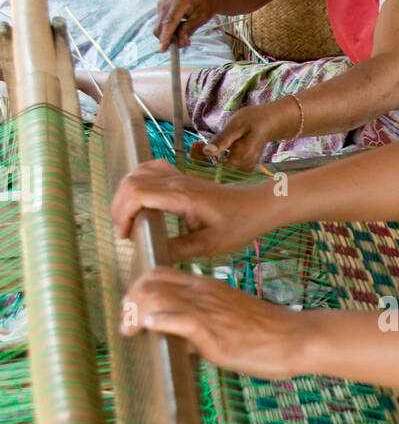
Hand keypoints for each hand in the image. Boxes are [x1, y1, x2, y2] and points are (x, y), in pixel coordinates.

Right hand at [110, 159, 271, 261]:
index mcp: (182, 197)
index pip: (138, 194)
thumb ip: (179, 249)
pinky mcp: (180, 177)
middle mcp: (176, 182)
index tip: (125, 235)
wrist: (255, 206)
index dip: (123, 213)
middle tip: (123, 231)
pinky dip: (137, 181)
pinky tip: (138, 198)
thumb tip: (153, 255)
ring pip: (137, 173)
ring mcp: (178, 176)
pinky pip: (150, 169)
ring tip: (127, 218)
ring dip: (125, 194)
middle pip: (131, 182)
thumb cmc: (237, 225)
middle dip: (119, 207)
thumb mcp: (209, 245)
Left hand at [120, 267, 306, 377]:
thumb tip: (181, 341)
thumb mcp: (229, 322)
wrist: (294, 337)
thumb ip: (201, 327)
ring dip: (136, 314)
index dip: (138, 290)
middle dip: (130, 301)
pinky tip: (152, 330)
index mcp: (206, 287)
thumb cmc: (266, 333)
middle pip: (150, 282)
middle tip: (126, 324)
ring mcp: (208, 310)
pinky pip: (179, 319)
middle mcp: (203, 293)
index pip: (159, 274)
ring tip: (132, 331)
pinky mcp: (214, 332)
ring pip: (157, 297)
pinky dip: (159, 322)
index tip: (133, 312)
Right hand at [154, 0, 217, 50]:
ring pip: (159, 28)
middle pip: (160, 26)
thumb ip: (190, 29)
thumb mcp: (203, 17)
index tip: (163, 49)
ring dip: (170, 36)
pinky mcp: (160, 7)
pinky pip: (161, 24)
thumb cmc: (205, 3)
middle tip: (186, 42)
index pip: (169, 22)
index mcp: (180, 1)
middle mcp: (167, 1)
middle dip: (169, 39)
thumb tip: (180, 41)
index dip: (165, 36)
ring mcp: (162, 4)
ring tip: (185, 34)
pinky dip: (169, 30)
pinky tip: (180, 27)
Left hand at [189, 98, 296, 173]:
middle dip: (199, 162)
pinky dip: (211, 163)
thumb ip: (222, 140)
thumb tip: (206, 151)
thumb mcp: (236, 125)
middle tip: (197, 143)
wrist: (269, 123)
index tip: (196, 143)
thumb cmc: (254, 120)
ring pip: (215, 176)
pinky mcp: (240, 172)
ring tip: (201, 144)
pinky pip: (221, 173)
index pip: (212, 172)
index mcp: (240, 161)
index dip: (199, 161)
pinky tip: (210, 150)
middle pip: (212, 177)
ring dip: (204, 163)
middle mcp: (242, 171)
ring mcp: (242, 173)